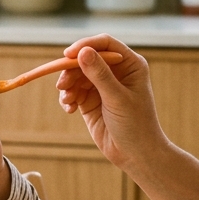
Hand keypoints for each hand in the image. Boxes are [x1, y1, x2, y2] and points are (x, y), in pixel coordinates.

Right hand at [55, 36, 166, 173]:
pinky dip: (68, 98)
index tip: (68, 55)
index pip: (105, 44)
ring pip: (76, 75)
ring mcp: (101, 85)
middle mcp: (115, 71)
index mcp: (130, 64)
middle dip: (72, 70)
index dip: (85, 45)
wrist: (136, 155)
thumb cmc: (136, 125)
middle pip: (86, 59)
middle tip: (62, 85)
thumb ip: (99, 75)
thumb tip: (82, 52)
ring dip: (68, 86)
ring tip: (68, 100)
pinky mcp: (90, 100)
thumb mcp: (117, 98)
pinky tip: (70, 109)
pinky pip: (73, 91)